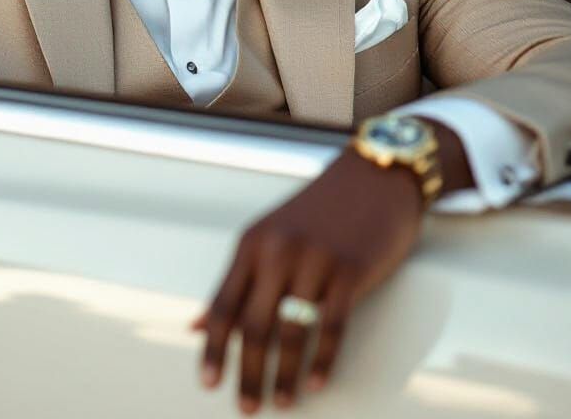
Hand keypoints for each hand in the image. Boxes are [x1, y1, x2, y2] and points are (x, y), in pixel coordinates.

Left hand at [194, 124, 472, 412]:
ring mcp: (314, 259)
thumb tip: (196, 324)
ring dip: (285, 375)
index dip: (213, 348)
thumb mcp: (271, 234)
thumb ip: (238, 280)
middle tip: (246, 408)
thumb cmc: (322, 207)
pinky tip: (317, 383)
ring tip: (282, 402)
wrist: (374, 174)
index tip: (208, 383)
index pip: (223, 304)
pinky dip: (323, 360)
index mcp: (252, 242)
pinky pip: (332, 326)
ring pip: (290, 332)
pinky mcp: (350, 269)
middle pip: (253, 326)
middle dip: (247, 373)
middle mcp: (278, 250)